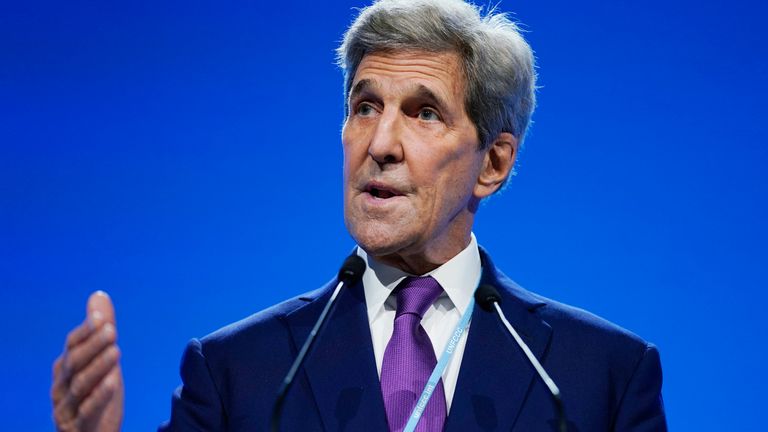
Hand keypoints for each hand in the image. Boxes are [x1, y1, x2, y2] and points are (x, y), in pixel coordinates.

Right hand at [51, 291, 123, 431]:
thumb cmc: (96, 396)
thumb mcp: (102, 362)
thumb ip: (101, 332)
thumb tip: (98, 295)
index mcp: (65, 368)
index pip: (72, 345)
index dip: (86, 332)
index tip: (103, 319)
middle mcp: (62, 386)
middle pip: (74, 362)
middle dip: (93, 345)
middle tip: (112, 330)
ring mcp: (67, 407)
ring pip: (80, 385)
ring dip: (98, 367)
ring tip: (116, 351)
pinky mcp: (78, 426)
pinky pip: (86, 410)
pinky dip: (99, 395)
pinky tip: (113, 382)